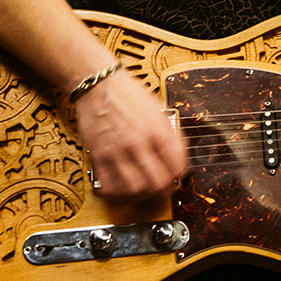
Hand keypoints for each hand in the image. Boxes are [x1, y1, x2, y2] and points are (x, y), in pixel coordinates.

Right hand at [74, 70, 186, 201]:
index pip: (177, 165)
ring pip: (134, 189)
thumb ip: (170, 134)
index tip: (178, 177)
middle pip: (157, 182)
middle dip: (164, 191)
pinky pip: (109, 186)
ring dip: (142, 195)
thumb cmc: (129, 94)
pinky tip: (124, 190)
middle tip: (164, 189)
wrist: (99, 84)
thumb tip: (180, 156)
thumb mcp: (159, 110)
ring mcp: (117, 152)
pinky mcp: (99, 156)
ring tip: (145, 191)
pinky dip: (119, 194)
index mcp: (157, 130)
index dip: (181, 176)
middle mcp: (138, 143)